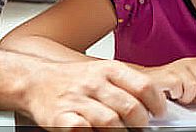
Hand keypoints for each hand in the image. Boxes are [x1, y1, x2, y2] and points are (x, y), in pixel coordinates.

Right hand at [23, 60, 165, 129]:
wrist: (35, 80)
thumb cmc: (73, 80)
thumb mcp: (102, 72)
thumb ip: (126, 84)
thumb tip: (153, 102)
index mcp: (109, 69)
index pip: (143, 86)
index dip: (156, 103)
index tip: (159, 112)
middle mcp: (94, 82)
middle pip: (130, 107)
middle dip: (140, 124)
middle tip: (140, 128)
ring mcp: (77, 100)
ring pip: (111, 122)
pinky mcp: (61, 117)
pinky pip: (83, 130)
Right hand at [144, 57, 195, 110]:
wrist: (144, 83)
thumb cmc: (167, 87)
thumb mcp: (191, 85)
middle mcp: (189, 62)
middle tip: (191, 99)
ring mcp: (178, 66)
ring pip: (195, 87)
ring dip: (186, 98)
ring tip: (179, 96)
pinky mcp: (168, 74)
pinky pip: (180, 89)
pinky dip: (176, 97)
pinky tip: (170, 95)